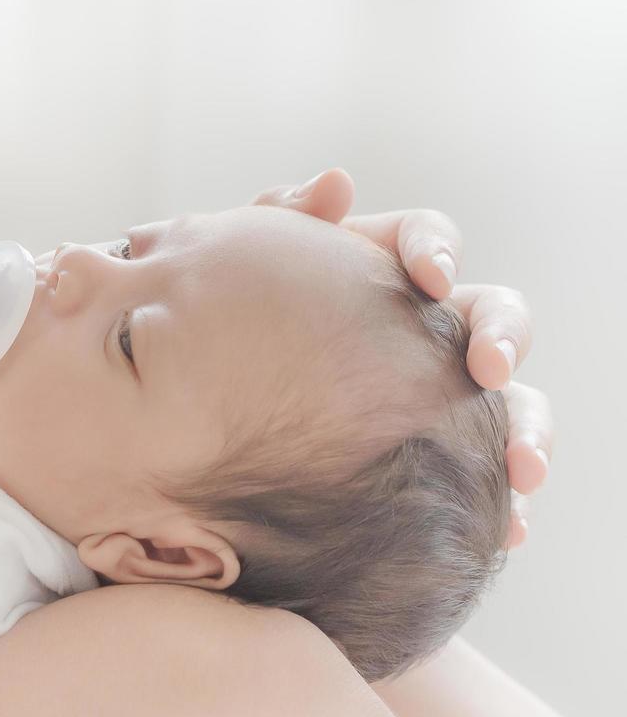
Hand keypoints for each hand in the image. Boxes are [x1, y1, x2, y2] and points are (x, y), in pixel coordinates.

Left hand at [253, 168, 550, 548]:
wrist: (191, 397)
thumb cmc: (222, 317)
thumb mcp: (239, 267)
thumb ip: (280, 218)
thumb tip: (336, 183)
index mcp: (374, 270)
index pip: (425, 241)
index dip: (435, 250)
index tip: (428, 278)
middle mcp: (418, 328)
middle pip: (492, 315)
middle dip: (501, 338)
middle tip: (487, 370)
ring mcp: (430, 394)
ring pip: (507, 402)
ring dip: (526, 430)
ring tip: (524, 474)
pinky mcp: (429, 457)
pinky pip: (477, 477)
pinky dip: (502, 504)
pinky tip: (509, 533)